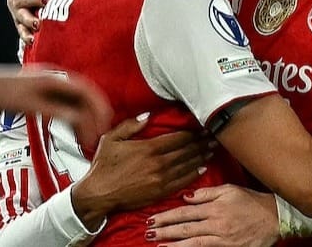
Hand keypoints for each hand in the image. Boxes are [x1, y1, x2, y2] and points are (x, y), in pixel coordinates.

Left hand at [0, 64, 112, 147]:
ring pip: (77, 105)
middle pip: (85, 98)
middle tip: (100, 134)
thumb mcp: (31, 105)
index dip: (98, 105)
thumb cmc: (3, 92)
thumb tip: (80, 119)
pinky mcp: (47, 97)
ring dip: (85, 121)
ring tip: (88, 139)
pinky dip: (74, 121)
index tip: (105, 121)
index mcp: (57, 79)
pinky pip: (67, 109)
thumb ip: (57, 112)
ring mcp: (53, 89)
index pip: (86, 90)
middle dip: (95, 115)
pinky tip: (76, 134)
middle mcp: (58, 81)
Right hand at [71, 114, 213, 229]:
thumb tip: (148, 116)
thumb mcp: (112, 139)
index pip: (179, 138)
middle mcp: (159, 163)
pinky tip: (202, 168)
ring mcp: (161, 179)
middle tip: (213, 137)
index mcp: (149, 148)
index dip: (194, 132)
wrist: (98, 194)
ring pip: (188, 165)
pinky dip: (194, 174)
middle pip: (187, 150)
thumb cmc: (103, 167)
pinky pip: (183, 181)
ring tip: (212, 149)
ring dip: (201, 156)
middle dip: (202, 143)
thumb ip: (131, 126)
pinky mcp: (160, 191)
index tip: (203, 127)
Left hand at [146, 184, 278, 246]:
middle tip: (147, 233)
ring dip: (173, 244)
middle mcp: (216, 223)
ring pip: (192, 243)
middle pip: (185, 228)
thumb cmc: (252, 202)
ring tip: (157, 245)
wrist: (275, 217)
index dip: (167, 216)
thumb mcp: (230, 189)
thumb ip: (208, 193)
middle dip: (164, 230)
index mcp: (215, 206)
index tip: (153, 218)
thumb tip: (187, 196)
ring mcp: (221, 238)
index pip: (185, 212)